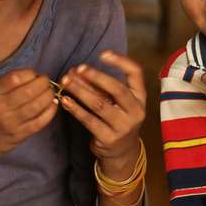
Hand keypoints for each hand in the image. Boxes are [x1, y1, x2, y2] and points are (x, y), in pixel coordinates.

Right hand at [0, 69, 57, 160]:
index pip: (15, 78)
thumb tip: (36, 76)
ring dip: (48, 96)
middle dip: (44, 84)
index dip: (31, 74)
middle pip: (29, 91)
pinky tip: (53, 105)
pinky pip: (40, 121)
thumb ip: (9, 83)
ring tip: (50, 93)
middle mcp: (0, 106)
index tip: (36, 75)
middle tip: (47, 83)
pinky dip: (50, 111)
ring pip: (37, 105)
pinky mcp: (20, 134)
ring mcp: (11, 122)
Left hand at [58, 51, 145, 173]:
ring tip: (66, 82)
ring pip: (99, 104)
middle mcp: (136, 111)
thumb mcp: (117, 103)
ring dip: (80, 91)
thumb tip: (77, 72)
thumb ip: (101, 88)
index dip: (120, 61)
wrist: (122, 152)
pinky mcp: (109, 138)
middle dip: (96, 76)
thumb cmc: (117, 119)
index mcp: (140, 97)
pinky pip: (89, 120)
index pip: (136, 73)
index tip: (103, 54)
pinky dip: (76, 109)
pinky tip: (66, 101)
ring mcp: (123, 126)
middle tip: (78, 69)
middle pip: (117, 88)